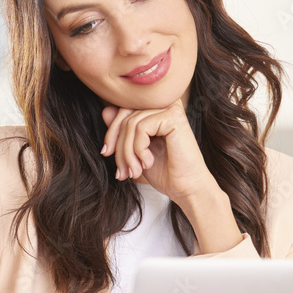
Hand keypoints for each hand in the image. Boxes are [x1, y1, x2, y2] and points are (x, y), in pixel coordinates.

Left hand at [100, 99, 244, 252]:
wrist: (186, 189)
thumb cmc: (165, 172)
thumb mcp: (136, 150)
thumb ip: (124, 131)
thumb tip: (106, 110)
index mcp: (156, 110)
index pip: (123, 110)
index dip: (111, 132)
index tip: (106, 153)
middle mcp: (164, 104)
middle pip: (125, 114)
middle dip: (117, 144)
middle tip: (120, 170)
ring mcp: (170, 108)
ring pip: (131, 123)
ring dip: (127, 152)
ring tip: (134, 171)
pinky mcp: (173, 116)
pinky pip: (141, 128)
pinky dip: (138, 149)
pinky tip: (148, 163)